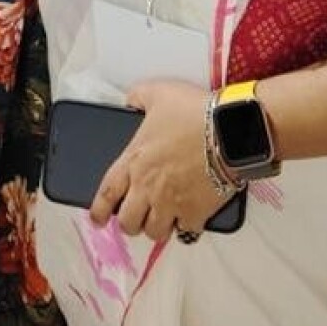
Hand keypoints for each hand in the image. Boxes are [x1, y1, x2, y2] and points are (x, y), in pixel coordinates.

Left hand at [87, 80, 235, 242]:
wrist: (229, 131)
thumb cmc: (194, 113)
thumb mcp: (158, 93)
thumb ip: (138, 97)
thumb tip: (130, 101)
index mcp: (133, 161)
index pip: (106, 194)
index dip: (98, 210)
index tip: (97, 218)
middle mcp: (147, 187)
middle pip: (127, 222)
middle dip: (130, 222)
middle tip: (137, 216)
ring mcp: (171, 203)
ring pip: (154, 232)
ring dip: (157, 227)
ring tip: (163, 218)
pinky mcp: (196, 212)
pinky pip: (185, 231)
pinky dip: (186, 227)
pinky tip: (189, 217)